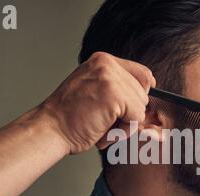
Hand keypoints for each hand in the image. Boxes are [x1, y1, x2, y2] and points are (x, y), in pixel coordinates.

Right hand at [40, 51, 155, 153]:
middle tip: (107, 121)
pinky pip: (137, 117)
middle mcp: (107, 64)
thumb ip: (117, 89)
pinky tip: (104, 130)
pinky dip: (123, 130)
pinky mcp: (114, 95)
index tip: (131, 108)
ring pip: (141, 106)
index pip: (142, 73)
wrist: (51, 130)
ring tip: (102, 125)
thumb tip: (148, 98)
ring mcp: (110, 78)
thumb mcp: (94, 92)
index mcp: (102, 61)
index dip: (141, 94)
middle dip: (130, 112)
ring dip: (126, 123)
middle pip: (143, 91)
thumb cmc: (69, 118)